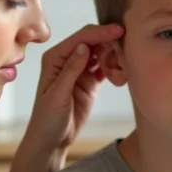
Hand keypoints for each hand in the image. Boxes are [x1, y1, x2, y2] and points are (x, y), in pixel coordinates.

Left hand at [22, 23, 123, 165]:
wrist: (52, 140)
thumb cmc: (47, 119)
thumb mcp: (58, 95)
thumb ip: (71, 70)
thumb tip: (84, 46)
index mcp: (55, 58)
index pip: (81, 38)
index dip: (100, 33)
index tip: (120, 31)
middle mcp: (67, 60)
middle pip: (93, 41)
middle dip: (109, 43)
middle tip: (123, 54)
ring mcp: (80, 69)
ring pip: (101, 52)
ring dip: (113, 56)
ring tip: (119, 70)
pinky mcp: (91, 80)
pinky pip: (106, 67)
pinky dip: (115, 68)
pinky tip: (119, 76)